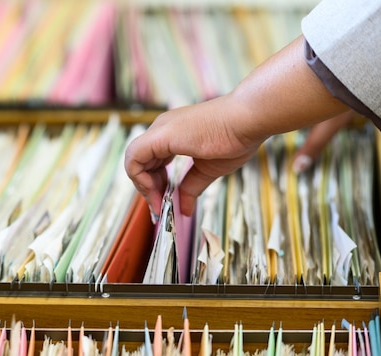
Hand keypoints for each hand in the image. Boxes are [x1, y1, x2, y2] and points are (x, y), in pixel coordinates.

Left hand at [124, 36, 349, 218]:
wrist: (248, 120)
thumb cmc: (235, 137)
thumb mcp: (207, 169)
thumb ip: (191, 187)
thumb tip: (184, 210)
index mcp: (172, 134)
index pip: (151, 162)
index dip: (154, 185)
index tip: (166, 203)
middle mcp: (162, 129)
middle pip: (140, 163)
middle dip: (148, 189)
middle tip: (160, 209)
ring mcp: (160, 130)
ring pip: (133, 161)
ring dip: (143, 187)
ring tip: (159, 204)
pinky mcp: (160, 136)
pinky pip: (134, 159)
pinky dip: (140, 179)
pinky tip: (157, 193)